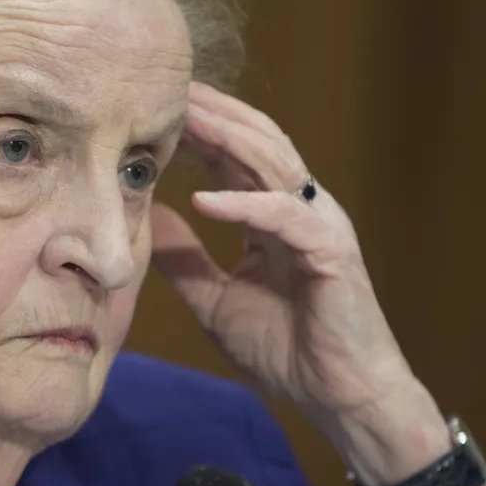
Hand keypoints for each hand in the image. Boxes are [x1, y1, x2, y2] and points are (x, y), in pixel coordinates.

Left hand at [151, 82, 415, 418]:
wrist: (339, 396)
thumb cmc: (287, 349)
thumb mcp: (215, 300)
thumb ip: (185, 259)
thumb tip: (146, 219)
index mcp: (274, 217)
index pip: (235, 157)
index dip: (199, 129)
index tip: (153, 107)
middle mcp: (300, 209)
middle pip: (256, 143)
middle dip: (214, 114)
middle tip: (167, 89)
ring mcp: (319, 225)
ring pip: (274, 164)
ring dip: (228, 140)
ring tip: (185, 121)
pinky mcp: (332, 252)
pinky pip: (284, 218)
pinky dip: (245, 205)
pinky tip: (204, 198)